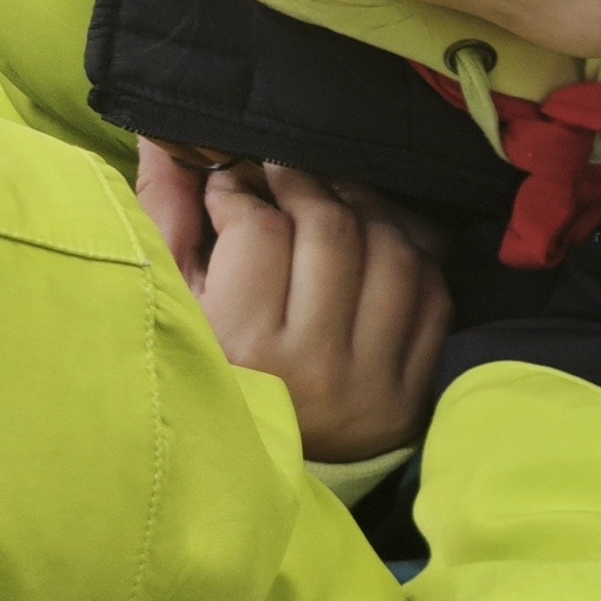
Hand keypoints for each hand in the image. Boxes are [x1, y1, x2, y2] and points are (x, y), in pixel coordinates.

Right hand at [148, 148, 452, 462]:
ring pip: (393, 252)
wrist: (268, 463)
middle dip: (306, 185)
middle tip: (284, 177)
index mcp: (243, 346)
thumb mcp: (174, 300)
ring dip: (365, 210)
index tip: (231, 190)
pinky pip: (433, 293)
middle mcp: (315, 367)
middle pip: (331, 230)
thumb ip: (168, 215)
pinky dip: (411, 255)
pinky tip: (377, 245)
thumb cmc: (209, 368)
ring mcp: (373, 379)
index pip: (260, 230)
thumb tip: (168, 136)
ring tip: (333, 203)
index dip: (241, 191)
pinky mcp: (413, 390)